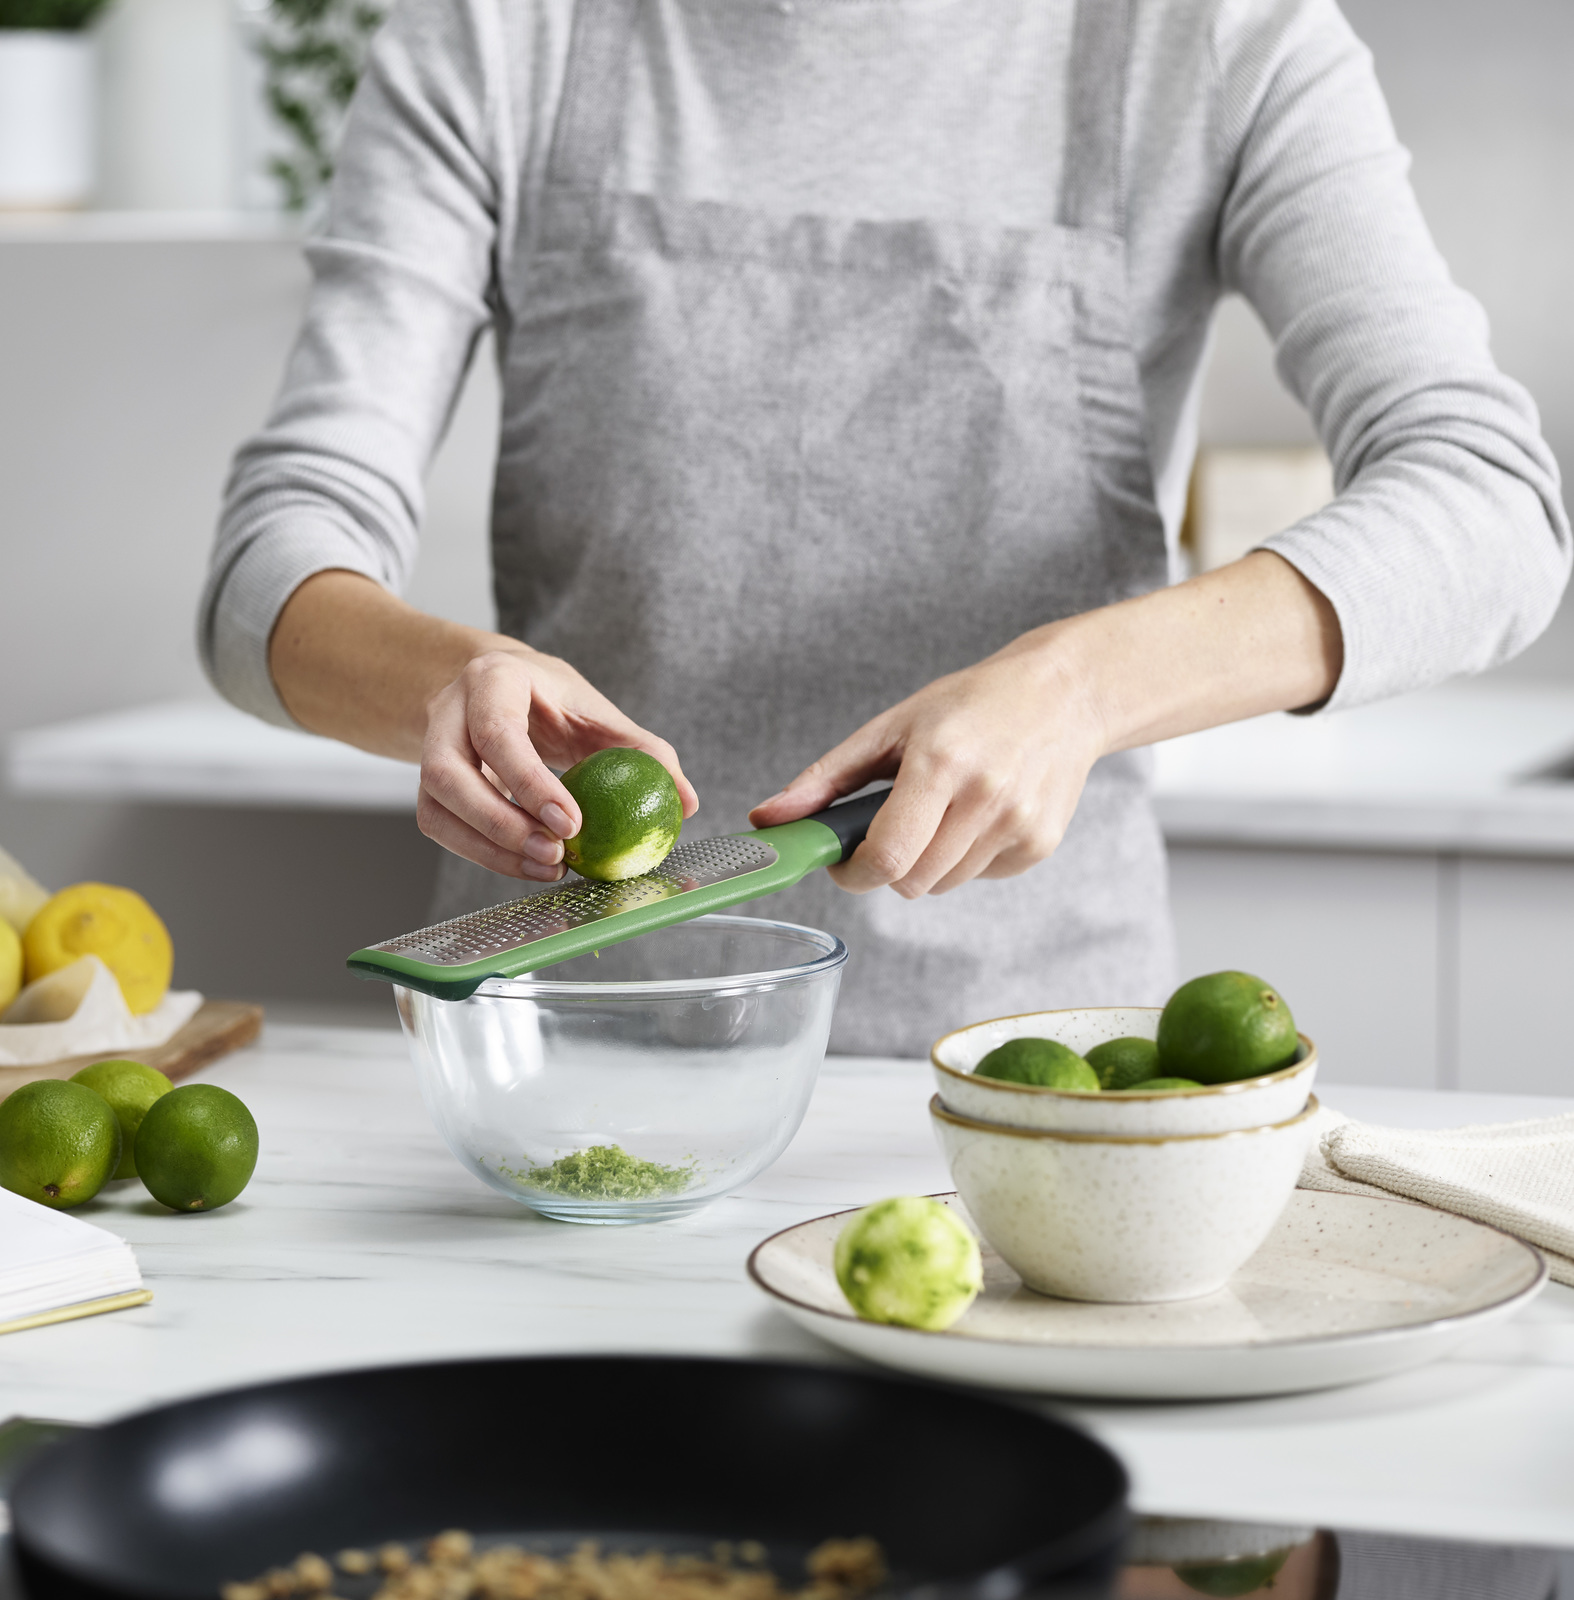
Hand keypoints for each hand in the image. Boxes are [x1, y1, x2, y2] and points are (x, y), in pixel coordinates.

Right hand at [420, 646, 698, 881]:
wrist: (501, 690)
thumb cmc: (554, 702)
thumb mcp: (598, 712)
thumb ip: (643, 750)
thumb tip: (687, 801)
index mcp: (493, 679)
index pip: (498, 733)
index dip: (531, 783)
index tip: (572, 824)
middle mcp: (449, 710)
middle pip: (449, 773)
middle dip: (501, 822)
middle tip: (555, 854)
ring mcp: (430, 747)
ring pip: (437, 806)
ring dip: (489, 847)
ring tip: (548, 867)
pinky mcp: (429, 786)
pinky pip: (440, 827)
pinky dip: (481, 854)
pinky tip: (525, 865)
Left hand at [746, 551, 1342, 897]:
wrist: (1065, 695)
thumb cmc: (972, 705)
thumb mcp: (892, 726)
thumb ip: (826, 778)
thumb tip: (767, 817)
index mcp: (940, 763)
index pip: (886, 856)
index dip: (854, 873)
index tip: (844, 863)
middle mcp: (984, 797)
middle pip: (911, 881)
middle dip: (888, 865)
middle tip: (890, 827)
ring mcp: (1017, 825)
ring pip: (942, 885)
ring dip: (926, 862)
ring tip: (941, 810)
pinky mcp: (1039, 845)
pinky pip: (979, 876)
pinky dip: (966, 857)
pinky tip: (978, 814)